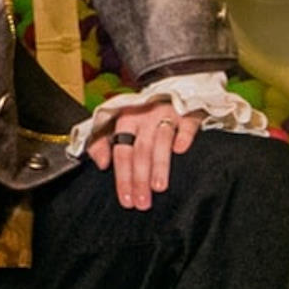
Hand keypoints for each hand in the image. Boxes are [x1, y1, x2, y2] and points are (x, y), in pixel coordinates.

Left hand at [86, 104, 203, 209]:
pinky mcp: (187, 112)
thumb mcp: (115, 123)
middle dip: (140, 178)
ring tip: (159, 187)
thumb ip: (101, 143)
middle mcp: (144, 117)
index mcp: (125, 120)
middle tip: (142, 201)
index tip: (126, 199)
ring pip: (161, 141)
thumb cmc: (139, 113)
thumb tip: (101, 164)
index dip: (123, 177)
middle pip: (141, 151)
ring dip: (159, 164)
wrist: (167, 87)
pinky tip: (180, 150)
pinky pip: (186, 124)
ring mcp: (166, 114)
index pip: (122, 152)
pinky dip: (183, 136)